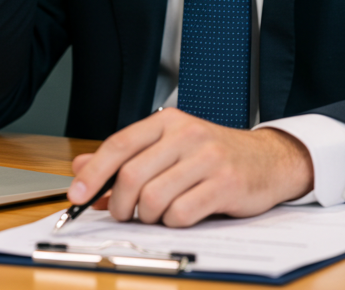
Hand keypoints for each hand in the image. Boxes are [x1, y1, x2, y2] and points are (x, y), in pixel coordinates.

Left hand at [67, 109, 313, 227]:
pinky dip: (174, 223)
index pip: (120, 144)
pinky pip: (182, 213)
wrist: (267, 159)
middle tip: (124, 215)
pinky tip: (182, 215)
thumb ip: (127, 157)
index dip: (94, 173)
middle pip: (132, 175)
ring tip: (157, 214)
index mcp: (168, 121)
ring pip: (153, 198)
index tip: (77, 195)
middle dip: (120, 205)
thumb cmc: (212, 155)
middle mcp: (186, 134)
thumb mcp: (169, 148)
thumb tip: (81, 167)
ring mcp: (207, 158)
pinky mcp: (225, 183)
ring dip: (148, 217)